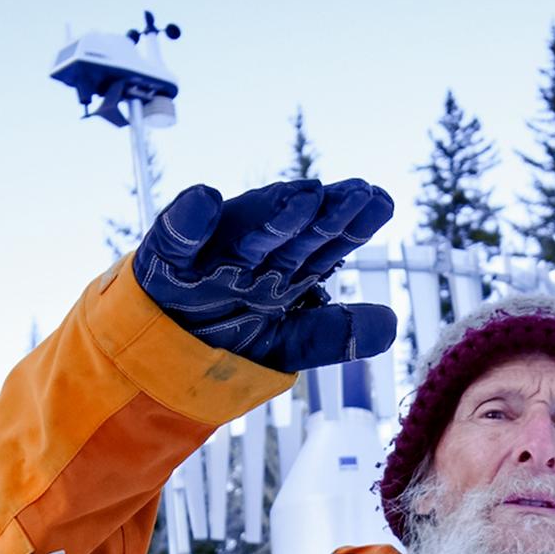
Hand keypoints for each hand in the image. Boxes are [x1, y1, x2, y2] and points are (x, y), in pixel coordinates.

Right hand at [133, 178, 396, 371]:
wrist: (162, 360)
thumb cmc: (227, 340)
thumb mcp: (287, 345)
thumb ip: (335, 336)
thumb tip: (391, 325)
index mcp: (284, 269)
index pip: (325, 243)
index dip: (353, 224)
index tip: (381, 201)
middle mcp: (253, 254)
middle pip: (293, 230)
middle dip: (325, 211)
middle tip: (359, 193)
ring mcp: (210, 254)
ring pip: (246, 230)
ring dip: (273, 212)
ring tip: (305, 196)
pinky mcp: (165, 262)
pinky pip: (175, 239)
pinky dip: (187, 220)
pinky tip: (205, 200)